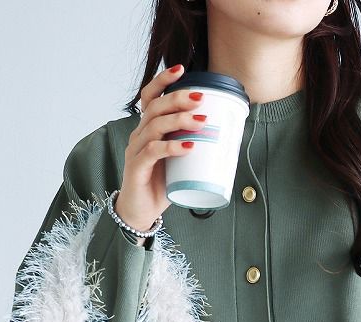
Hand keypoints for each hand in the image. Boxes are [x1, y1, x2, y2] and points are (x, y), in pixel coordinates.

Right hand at [114, 62, 205, 231]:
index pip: (150, 97)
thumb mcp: (178, 161)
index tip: (182, 69)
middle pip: (155, 108)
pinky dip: (172, 147)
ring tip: (200, 122)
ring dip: (179, 121)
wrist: (140, 212)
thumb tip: (225, 139)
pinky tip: (188, 146)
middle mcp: (138, 135)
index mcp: (147, 129)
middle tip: (200, 99)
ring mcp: (135, 150)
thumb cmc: (160, 185)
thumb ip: (192, 147)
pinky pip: (152, 152)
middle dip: (178, 99)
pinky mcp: (136, 167)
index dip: (163, 80)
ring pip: (154, 126)